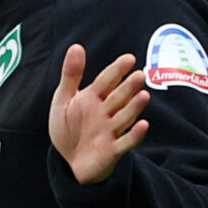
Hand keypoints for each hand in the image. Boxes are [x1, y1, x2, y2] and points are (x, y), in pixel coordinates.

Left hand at [49, 45, 150, 183]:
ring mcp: (111, 131)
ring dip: (134, 108)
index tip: (129, 58)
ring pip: (124, 117)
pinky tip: (143, 125)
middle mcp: (106, 112)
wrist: (69, 161)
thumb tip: (76, 46)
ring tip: (143, 96)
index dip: (117, 70)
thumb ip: (71, 75)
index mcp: (93, 98)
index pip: (107, 81)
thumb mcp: (64, 99)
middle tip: (140, 75)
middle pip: (119, 97)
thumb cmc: (68, 127)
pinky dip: (135, 135)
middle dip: (128, 87)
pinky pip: (125, 143)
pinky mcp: (113, 151)